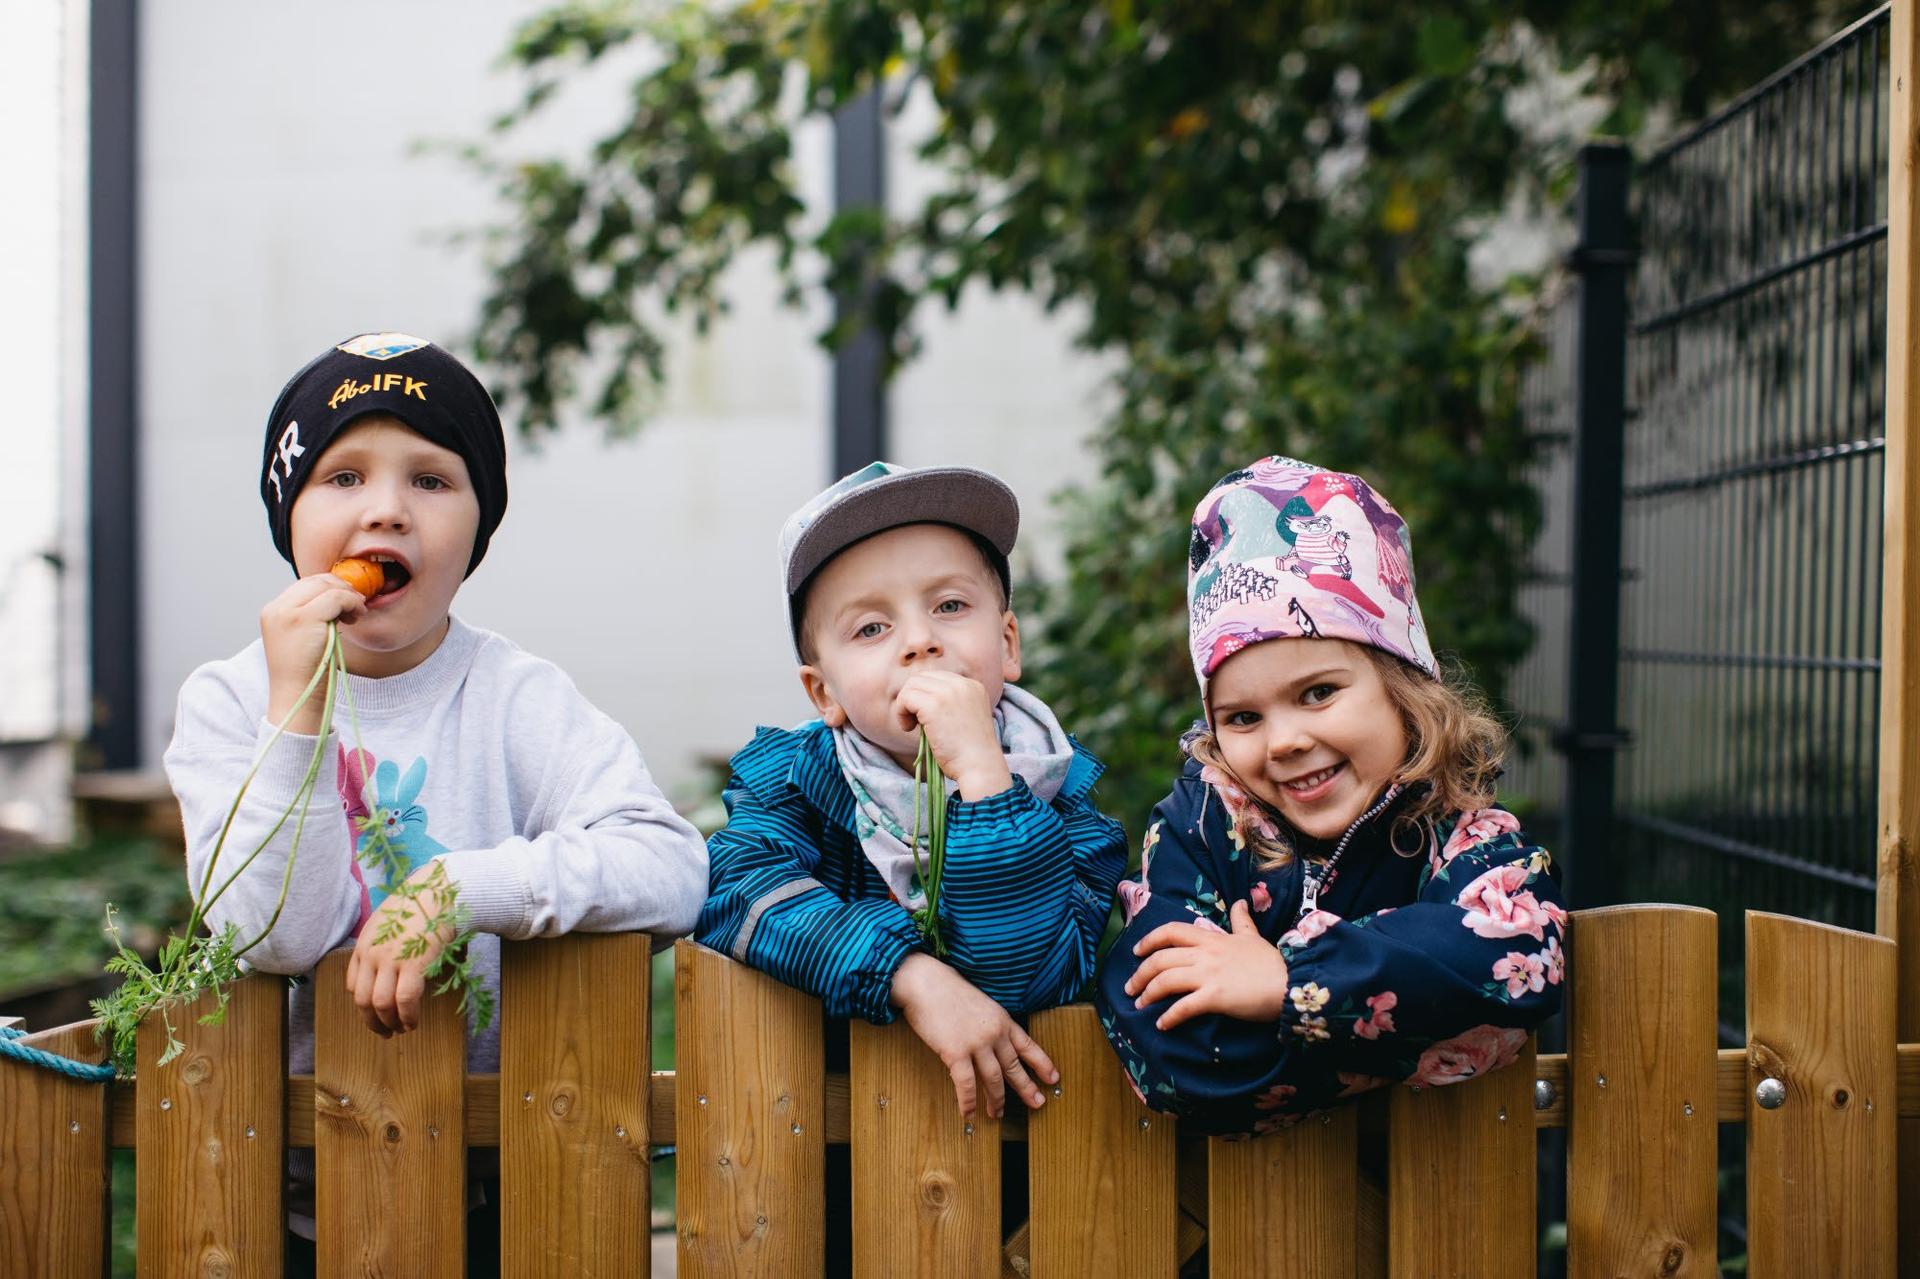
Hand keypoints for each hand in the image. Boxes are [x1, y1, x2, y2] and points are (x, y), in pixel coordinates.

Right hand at [261, 572, 368, 732]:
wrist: (298, 697)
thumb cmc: (306, 673)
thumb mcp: (303, 638)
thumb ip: (311, 615)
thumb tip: (337, 596)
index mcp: (273, 612)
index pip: (304, 585)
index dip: (329, 588)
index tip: (346, 602)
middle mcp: (276, 609)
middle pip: (315, 580)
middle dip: (340, 588)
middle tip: (356, 605)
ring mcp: (288, 612)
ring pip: (327, 586)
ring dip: (349, 596)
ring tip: (357, 614)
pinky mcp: (305, 618)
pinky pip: (337, 597)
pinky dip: (352, 603)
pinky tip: (356, 617)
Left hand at [345, 864, 455, 1035]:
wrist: (438, 890)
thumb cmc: (419, 905)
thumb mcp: (389, 922)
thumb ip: (382, 945)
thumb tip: (388, 971)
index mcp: (364, 944)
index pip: (352, 985)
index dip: (364, 1005)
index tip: (376, 1013)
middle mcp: (372, 954)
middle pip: (363, 1000)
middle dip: (373, 1022)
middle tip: (385, 1032)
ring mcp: (391, 959)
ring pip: (382, 1004)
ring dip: (391, 1023)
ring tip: (402, 1029)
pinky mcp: (413, 963)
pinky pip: (405, 1000)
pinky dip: (408, 1016)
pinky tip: (414, 1022)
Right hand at [890, 953, 1056, 1118]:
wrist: (925, 982)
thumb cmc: (947, 990)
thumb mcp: (980, 1004)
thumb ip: (989, 1025)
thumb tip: (992, 1046)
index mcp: (1002, 1020)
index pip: (1028, 1045)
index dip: (1042, 1064)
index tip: (1053, 1078)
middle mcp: (994, 1033)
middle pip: (1014, 1067)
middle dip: (1026, 1088)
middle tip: (1037, 1104)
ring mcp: (976, 1044)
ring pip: (994, 1080)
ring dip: (997, 1101)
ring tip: (997, 1114)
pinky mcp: (955, 1053)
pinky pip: (966, 1085)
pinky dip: (968, 1103)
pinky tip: (968, 1114)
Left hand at [891, 671, 1012, 799]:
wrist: (979, 766)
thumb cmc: (970, 752)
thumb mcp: (965, 718)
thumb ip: (948, 704)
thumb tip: (916, 699)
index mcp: (973, 686)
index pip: (937, 678)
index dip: (925, 696)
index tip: (926, 718)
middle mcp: (962, 683)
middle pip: (922, 678)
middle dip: (912, 698)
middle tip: (915, 722)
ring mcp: (948, 692)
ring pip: (911, 686)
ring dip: (905, 706)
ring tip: (911, 726)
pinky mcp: (934, 704)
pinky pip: (905, 698)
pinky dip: (901, 713)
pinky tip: (909, 728)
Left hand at [1124, 900, 1289, 1030]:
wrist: (1291, 984)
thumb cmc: (1272, 963)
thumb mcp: (1253, 937)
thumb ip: (1242, 921)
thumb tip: (1240, 902)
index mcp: (1212, 939)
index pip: (1172, 931)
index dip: (1149, 939)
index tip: (1136, 951)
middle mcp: (1205, 954)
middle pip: (1161, 958)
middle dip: (1140, 973)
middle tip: (1130, 987)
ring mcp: (1209, 975)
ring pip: (1166, 980)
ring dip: (1148, 993)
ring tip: (1139, 1005)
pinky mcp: (1215, 997)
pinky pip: (1184, 1007)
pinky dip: (1169, 1017)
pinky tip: (1161, 1024)